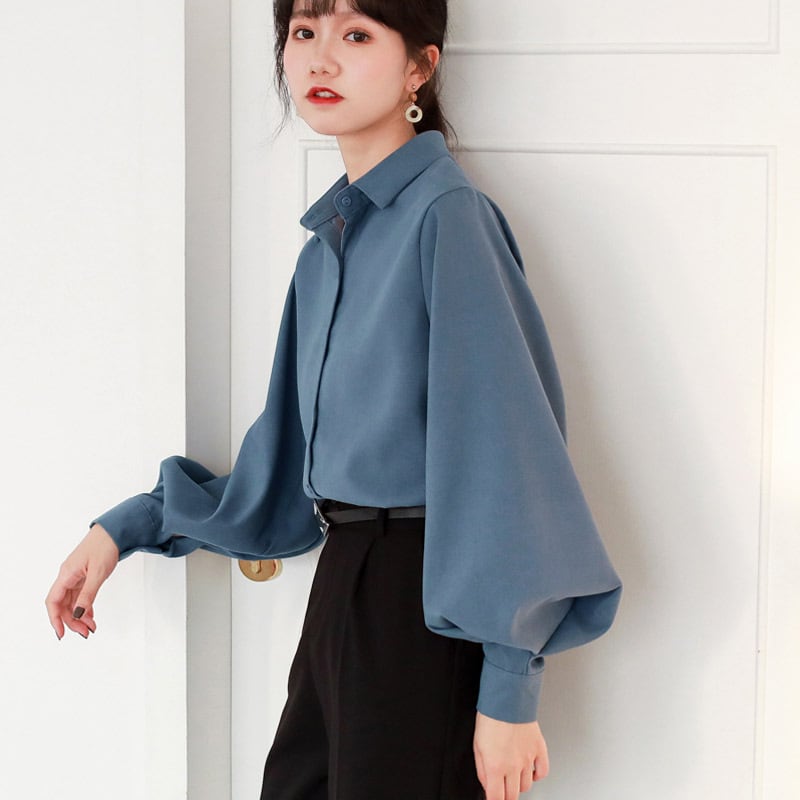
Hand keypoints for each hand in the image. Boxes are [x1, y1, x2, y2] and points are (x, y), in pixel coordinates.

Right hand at [45, 523, 118, 638]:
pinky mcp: (85, 576)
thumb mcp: (98, 573)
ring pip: (72, 602)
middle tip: (86, 632)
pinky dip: (85, 607)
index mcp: (66, 574)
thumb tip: (78, 614)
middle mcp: (68, 576)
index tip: (62, 633)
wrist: (114, 531)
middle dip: (72, 621)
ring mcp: (76, 576)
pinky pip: (80, 596)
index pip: (53, 601)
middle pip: (63, 604)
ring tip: (91, 628)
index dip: (55, 618)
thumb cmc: (105, 546)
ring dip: (80, 616)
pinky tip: (91, 616)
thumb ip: (88, 594)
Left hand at [473, 711, 548, 799]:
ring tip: (512, 776)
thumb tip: (487, 784)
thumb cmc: (490, 718)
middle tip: (502, 791)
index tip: (493, 799)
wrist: (507, 699)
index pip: (497, 798)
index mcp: (495, 766)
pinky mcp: (539, 749)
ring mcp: (528, 759)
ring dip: (519, 785)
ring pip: (527, 786)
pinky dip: (537, 776)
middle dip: (506, 796)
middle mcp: (513, 766)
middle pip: (513, 796)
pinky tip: (530, 771)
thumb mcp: (477, 746)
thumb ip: (482, 770)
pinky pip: (542, 772)